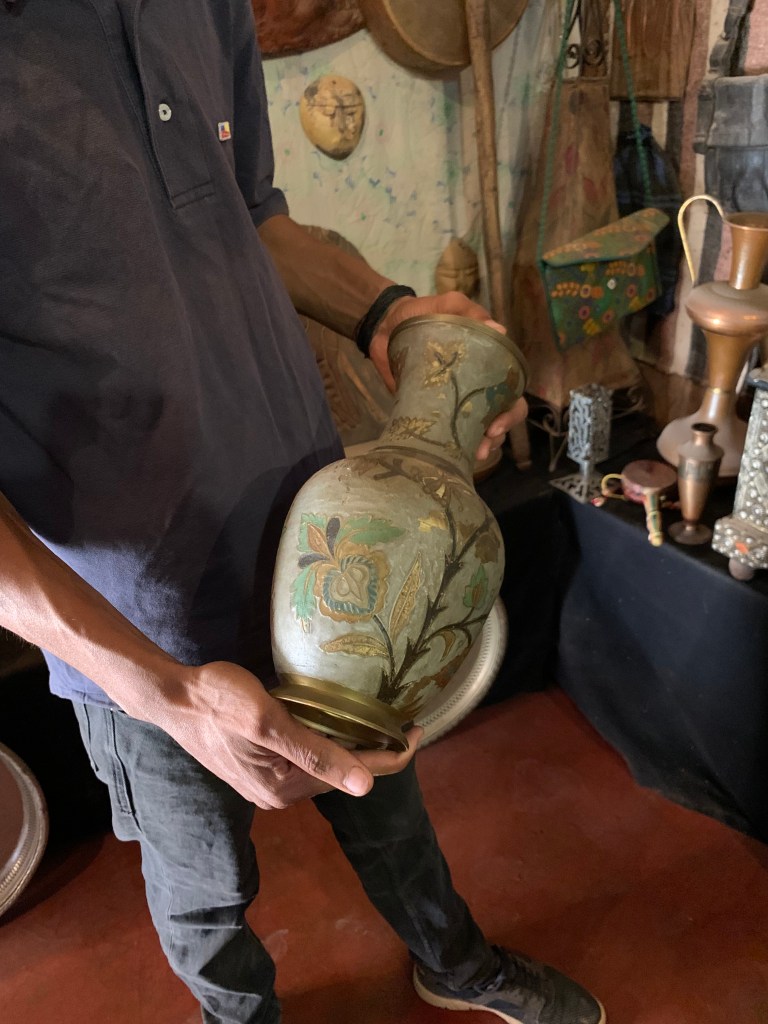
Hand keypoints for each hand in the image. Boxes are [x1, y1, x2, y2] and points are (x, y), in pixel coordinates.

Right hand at [153, 660, 420, 809]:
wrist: (171, 697)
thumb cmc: (218, 701)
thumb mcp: (270, 721)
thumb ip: (317, 752)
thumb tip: (366, 785)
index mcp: (285, 789)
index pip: (355, 775)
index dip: (393, 755)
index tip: (421, 729)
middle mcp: (279, 795)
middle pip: (341, 772)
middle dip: (374, 750)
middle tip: (403, 718)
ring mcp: (266, 783)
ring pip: (323, 765)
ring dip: (350, 745)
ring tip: (378, 718)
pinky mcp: (257, 767)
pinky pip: (305, 759)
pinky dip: (326, 742)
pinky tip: (336, 723)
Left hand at [368, 290, 527, 460]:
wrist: (384, 328)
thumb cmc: (420, 314)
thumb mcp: (446, 306)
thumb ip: (468, 313)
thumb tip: (499, 330)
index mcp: (489, 361)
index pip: (512, 389)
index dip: (510, 409)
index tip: (494, 422)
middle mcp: (480, 383)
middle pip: (503, 414)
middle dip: (499, 432)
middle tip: (485, 442)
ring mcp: (459, 400)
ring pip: (484, 429)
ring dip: (485, 444)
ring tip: (475, 454)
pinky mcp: (437, 411)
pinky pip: (454, 432)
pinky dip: (459, 446)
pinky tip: (457, 456)